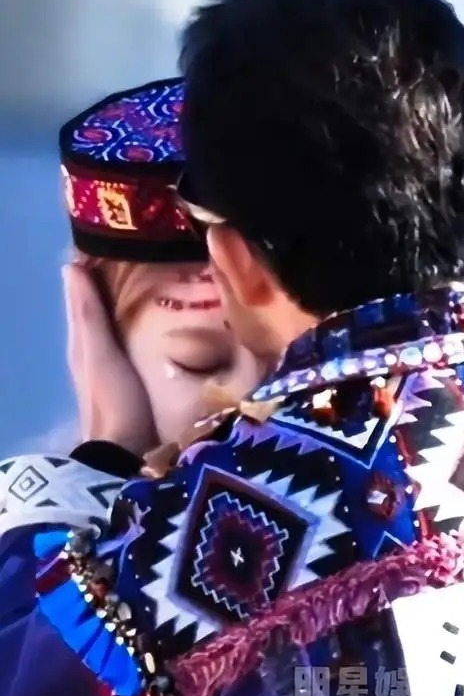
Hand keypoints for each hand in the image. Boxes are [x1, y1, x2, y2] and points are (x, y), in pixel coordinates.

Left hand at [63, 263, 156, 455]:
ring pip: (116, 325)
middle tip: (145, 255)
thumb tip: (71, 266)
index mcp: (81, 341)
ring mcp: (111, 368)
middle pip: (100, 309)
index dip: (92, 269)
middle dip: (115, 282)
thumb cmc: (113, 398)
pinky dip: (140, 325)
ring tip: (158, 280)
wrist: (126, 454)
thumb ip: (88, 313)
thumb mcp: (99, 352)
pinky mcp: (132, 380)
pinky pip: (133, 342)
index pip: (82, 295)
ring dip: (129, 304)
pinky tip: (161, 321)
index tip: (117, 241)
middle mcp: (92, 351)